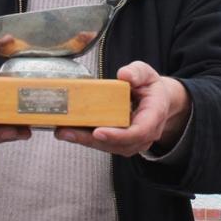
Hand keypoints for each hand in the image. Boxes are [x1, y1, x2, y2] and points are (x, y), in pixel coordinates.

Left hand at [55, 61, 190, 156]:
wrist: (157, 99)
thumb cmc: (150, 86)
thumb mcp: (146, 73)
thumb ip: (136, 73)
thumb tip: (124, 75)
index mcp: (153, 116)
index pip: (137, 132)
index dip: (117, 135)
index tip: (98, 132)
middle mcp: (144, 134)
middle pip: (118, 144)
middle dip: (91, 140)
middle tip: (68, 132)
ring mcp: (132, 141)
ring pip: (108, 147)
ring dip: (84, 141)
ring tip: (63, 131)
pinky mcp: (120, 141)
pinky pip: (104, 143)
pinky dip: (86, 138)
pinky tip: (68, 131)